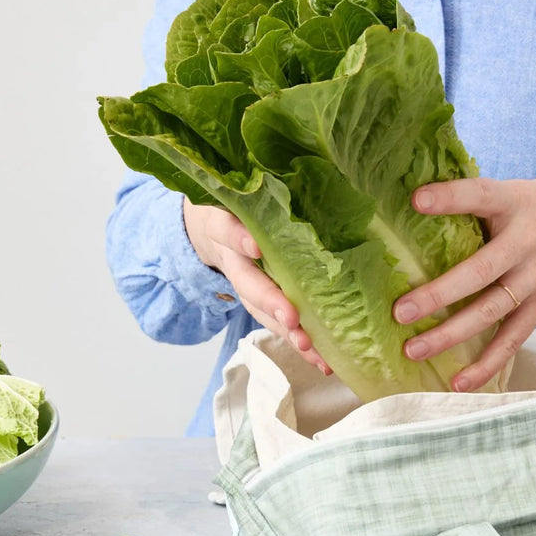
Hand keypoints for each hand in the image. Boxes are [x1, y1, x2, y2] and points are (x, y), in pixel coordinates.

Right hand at [183, 200, 330, 372]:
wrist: (208, 226)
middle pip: (247, 283)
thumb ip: (269, 187)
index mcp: (226, 223)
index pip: (227, 228)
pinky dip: (297, 342)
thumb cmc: (239, 203)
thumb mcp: (244, 189)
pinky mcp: (256, 301)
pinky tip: (322, 360)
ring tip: (309, 349)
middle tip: (292, 318)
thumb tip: (327, 175)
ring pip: (260, 310)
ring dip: (286, 332)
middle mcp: (232, 258)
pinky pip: (274, 323)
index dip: (238, 238)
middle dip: (270, 301)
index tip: (254, 245)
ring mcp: (243, 282)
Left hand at [392, 177, 535, 391]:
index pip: (481, 195)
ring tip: (413, 349)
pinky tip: (458, 382)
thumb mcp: (518, 191)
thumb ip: (478, 203)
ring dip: (450, 334)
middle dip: (439, 294)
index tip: (418, 200)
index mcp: (516, 203)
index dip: (451, 197)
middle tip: (400, 312)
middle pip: (480, 272)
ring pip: (490, 311)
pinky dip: (486, 364)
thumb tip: (413, 207)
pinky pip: (512, 340)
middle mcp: (528, 242)